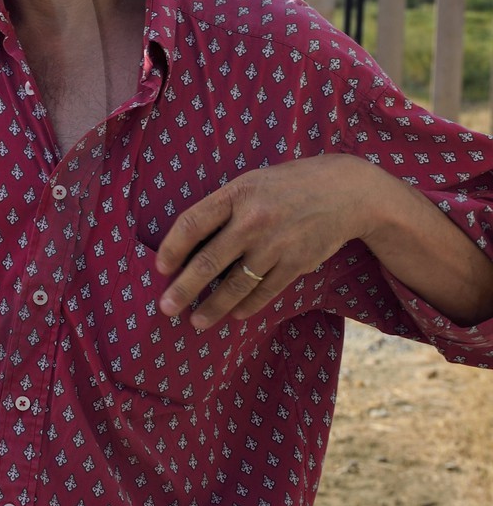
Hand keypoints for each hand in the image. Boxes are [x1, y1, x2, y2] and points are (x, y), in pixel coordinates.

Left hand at [155, 154, 380, 327]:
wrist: (346, 191)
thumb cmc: (285, 187)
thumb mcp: (250, 183)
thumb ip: (222, 209)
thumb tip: (189, 244)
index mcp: (236, 195)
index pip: (192, 224)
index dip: (172, 248)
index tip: (159, 269)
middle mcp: (254, 220)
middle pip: (209, 261)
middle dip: (184, 289)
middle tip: (165, 308)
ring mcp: (276, 244)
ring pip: (237, 284)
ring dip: (214, 307)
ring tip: (196, 322)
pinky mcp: (297, 262)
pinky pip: (266, 290)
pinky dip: (248, 305)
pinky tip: (234, 315)